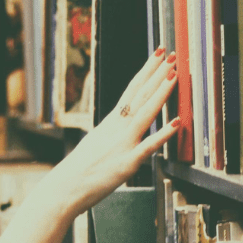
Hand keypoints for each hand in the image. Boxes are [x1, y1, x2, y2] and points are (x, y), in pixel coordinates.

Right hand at [36, 48, 180, 220]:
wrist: (65, 187)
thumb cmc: (79, 170)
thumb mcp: (96, 143)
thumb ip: (112, 133)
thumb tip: (122, 126)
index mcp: (110, 122)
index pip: (132, 90)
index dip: (146, 71)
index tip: (158, 56)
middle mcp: (117, 128)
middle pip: (140, 95)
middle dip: (157, 74)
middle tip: (171, 55)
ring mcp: (123, 144)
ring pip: (145, 113)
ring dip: (161, 93)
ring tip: (174, 75)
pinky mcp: (128, 163)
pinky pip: (149, 146)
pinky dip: (163, 133)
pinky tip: (177, 122)